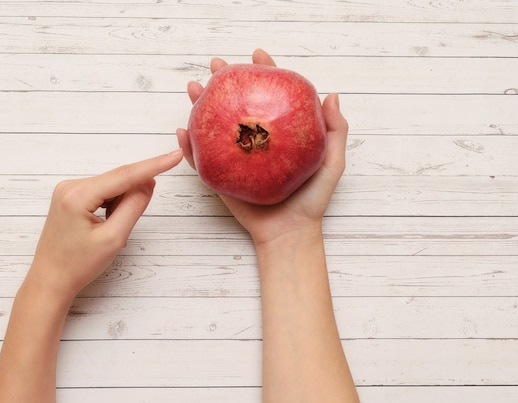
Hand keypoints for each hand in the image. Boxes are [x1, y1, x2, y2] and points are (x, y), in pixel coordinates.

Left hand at [25, 149, 182, 302]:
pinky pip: (103, 192)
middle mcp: (70, 186)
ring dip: (120, 205)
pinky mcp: (71, 196)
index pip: (125, 175)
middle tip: (122, 228)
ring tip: (107, 231)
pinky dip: (112, 206)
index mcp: (78, 196)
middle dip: (131, 199)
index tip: (175, 155)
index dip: (154, 165)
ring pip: (112, 187)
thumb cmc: (77, 265)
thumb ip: (134, 207)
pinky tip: (103, 225)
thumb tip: (148, 183)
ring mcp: (69, 190)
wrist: (50, 280)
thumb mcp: (114, 238)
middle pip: (118, 181)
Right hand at [177, 49, 347, 245]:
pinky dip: (188, 146)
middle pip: (237, 103)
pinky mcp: (222, 176)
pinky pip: (201, 160)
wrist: (290, 232)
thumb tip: (331, 94)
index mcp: (280, 133)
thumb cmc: (313, 200)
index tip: (258, 55)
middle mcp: (256, 140)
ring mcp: (237, 157)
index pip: (270, 95)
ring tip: (194, 88)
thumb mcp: (332, 163)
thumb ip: (335, 131)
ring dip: (200, 104)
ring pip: (215, 125)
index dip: (264, 72)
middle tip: (218, 64)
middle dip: (225, 80)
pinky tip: (182, 130)